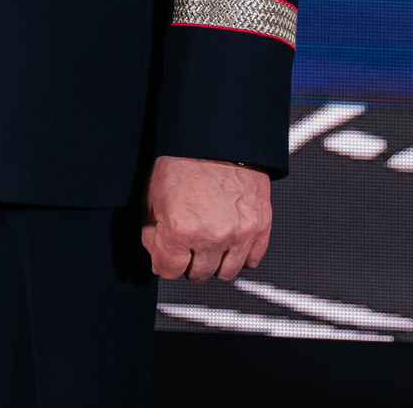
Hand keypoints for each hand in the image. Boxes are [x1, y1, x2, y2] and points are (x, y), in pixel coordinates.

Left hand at [141, 155, 271, 281]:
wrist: (216, 138)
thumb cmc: (183, 159)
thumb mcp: (152, 194)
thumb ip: (152, 231)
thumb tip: (157, 251)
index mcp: (180, 229)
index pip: (168, 270)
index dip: (164, 262)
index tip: (165, 255)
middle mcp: (212, 236)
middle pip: (198, 274)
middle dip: (188, 262)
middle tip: (186, 245)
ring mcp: (239, 234)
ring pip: (226, 272)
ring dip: (214, 262)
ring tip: (207, 244)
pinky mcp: (260, 228)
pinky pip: (252, 261)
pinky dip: (240, 255)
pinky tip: (229, 241)